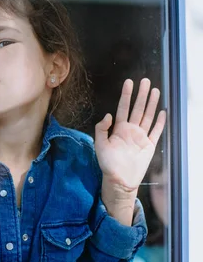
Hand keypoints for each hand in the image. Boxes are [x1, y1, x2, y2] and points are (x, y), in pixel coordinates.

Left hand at [95, 78, 165, 195]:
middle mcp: (131, 130)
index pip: (123, 107)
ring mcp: (141, 137)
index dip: (126, 95)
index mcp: (118, 128)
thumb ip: (101, 129)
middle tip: (145, 81)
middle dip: (141, 95)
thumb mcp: (99, 145)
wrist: (119, 180)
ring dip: (151, 104)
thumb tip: (108, 114)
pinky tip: (162, 112)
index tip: (129, 82)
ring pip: (147, 116)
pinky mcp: (149, 145)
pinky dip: (159, 122)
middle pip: (137, 108)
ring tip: (155, 90)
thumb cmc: (107, 164)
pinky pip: (156, 131)